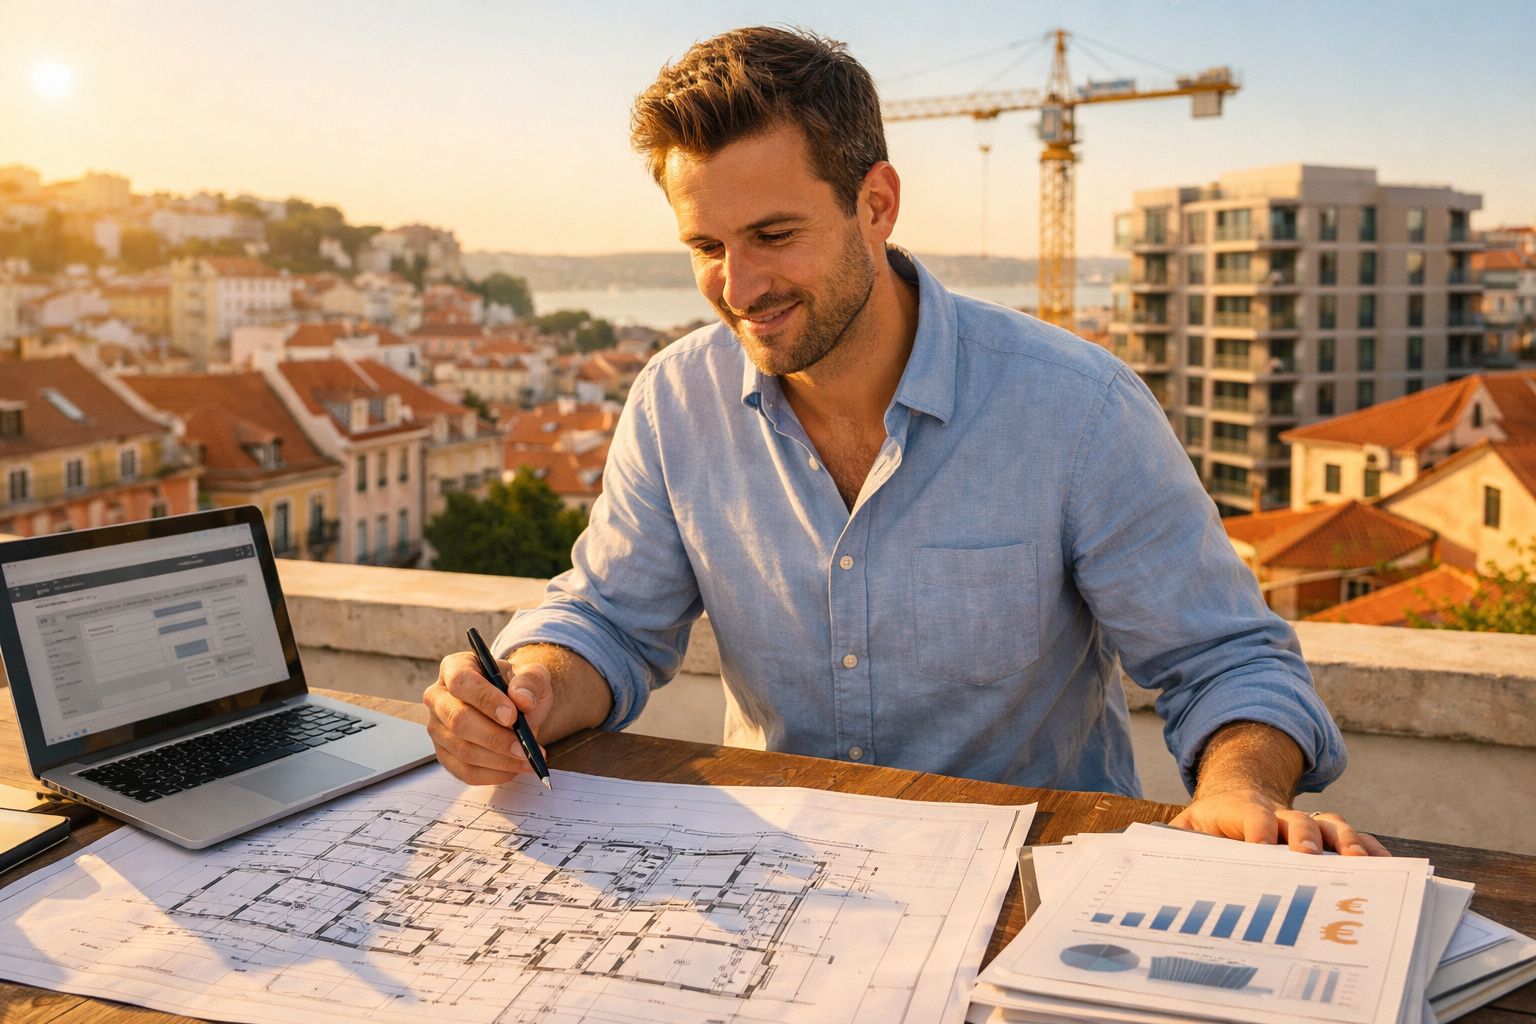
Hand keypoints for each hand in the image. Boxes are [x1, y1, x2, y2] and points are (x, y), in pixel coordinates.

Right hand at [423, 651, 552, 784]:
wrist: (517, 708)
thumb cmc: (519, 688)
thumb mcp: (533, 676)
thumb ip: (530, 683)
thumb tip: (522, 700)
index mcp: (455, 668)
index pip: (461, 682)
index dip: (486, 700)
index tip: (512, 716)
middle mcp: (438, 697)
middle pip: (457, 720)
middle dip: (494, 738)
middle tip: (524, 748)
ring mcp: (437, 727)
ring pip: (462, 749)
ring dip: (498, 759)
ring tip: (527, 758)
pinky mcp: (445, 754)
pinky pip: (465, 770)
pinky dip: (493, 774)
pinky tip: (515, 769)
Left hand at [1170, 788, 1390, 856]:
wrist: (1235, 803)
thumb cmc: (1208, 827)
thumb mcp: (1185, 830)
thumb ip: (1174, 841)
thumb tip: (1152, 856)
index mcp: (1240, 811)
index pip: (1250, 815)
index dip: (1257, 829)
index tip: (1261, 848)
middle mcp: (1278, 816)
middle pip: (1295, 819)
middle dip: (1302, 836)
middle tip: (1307, 856)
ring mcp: (1305, 825)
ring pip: (1329, 826)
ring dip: (1344, 843)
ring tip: (1359, 863)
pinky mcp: (1324, 837)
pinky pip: (1351, 840)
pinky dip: (1369, 850)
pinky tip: (1386, 867)